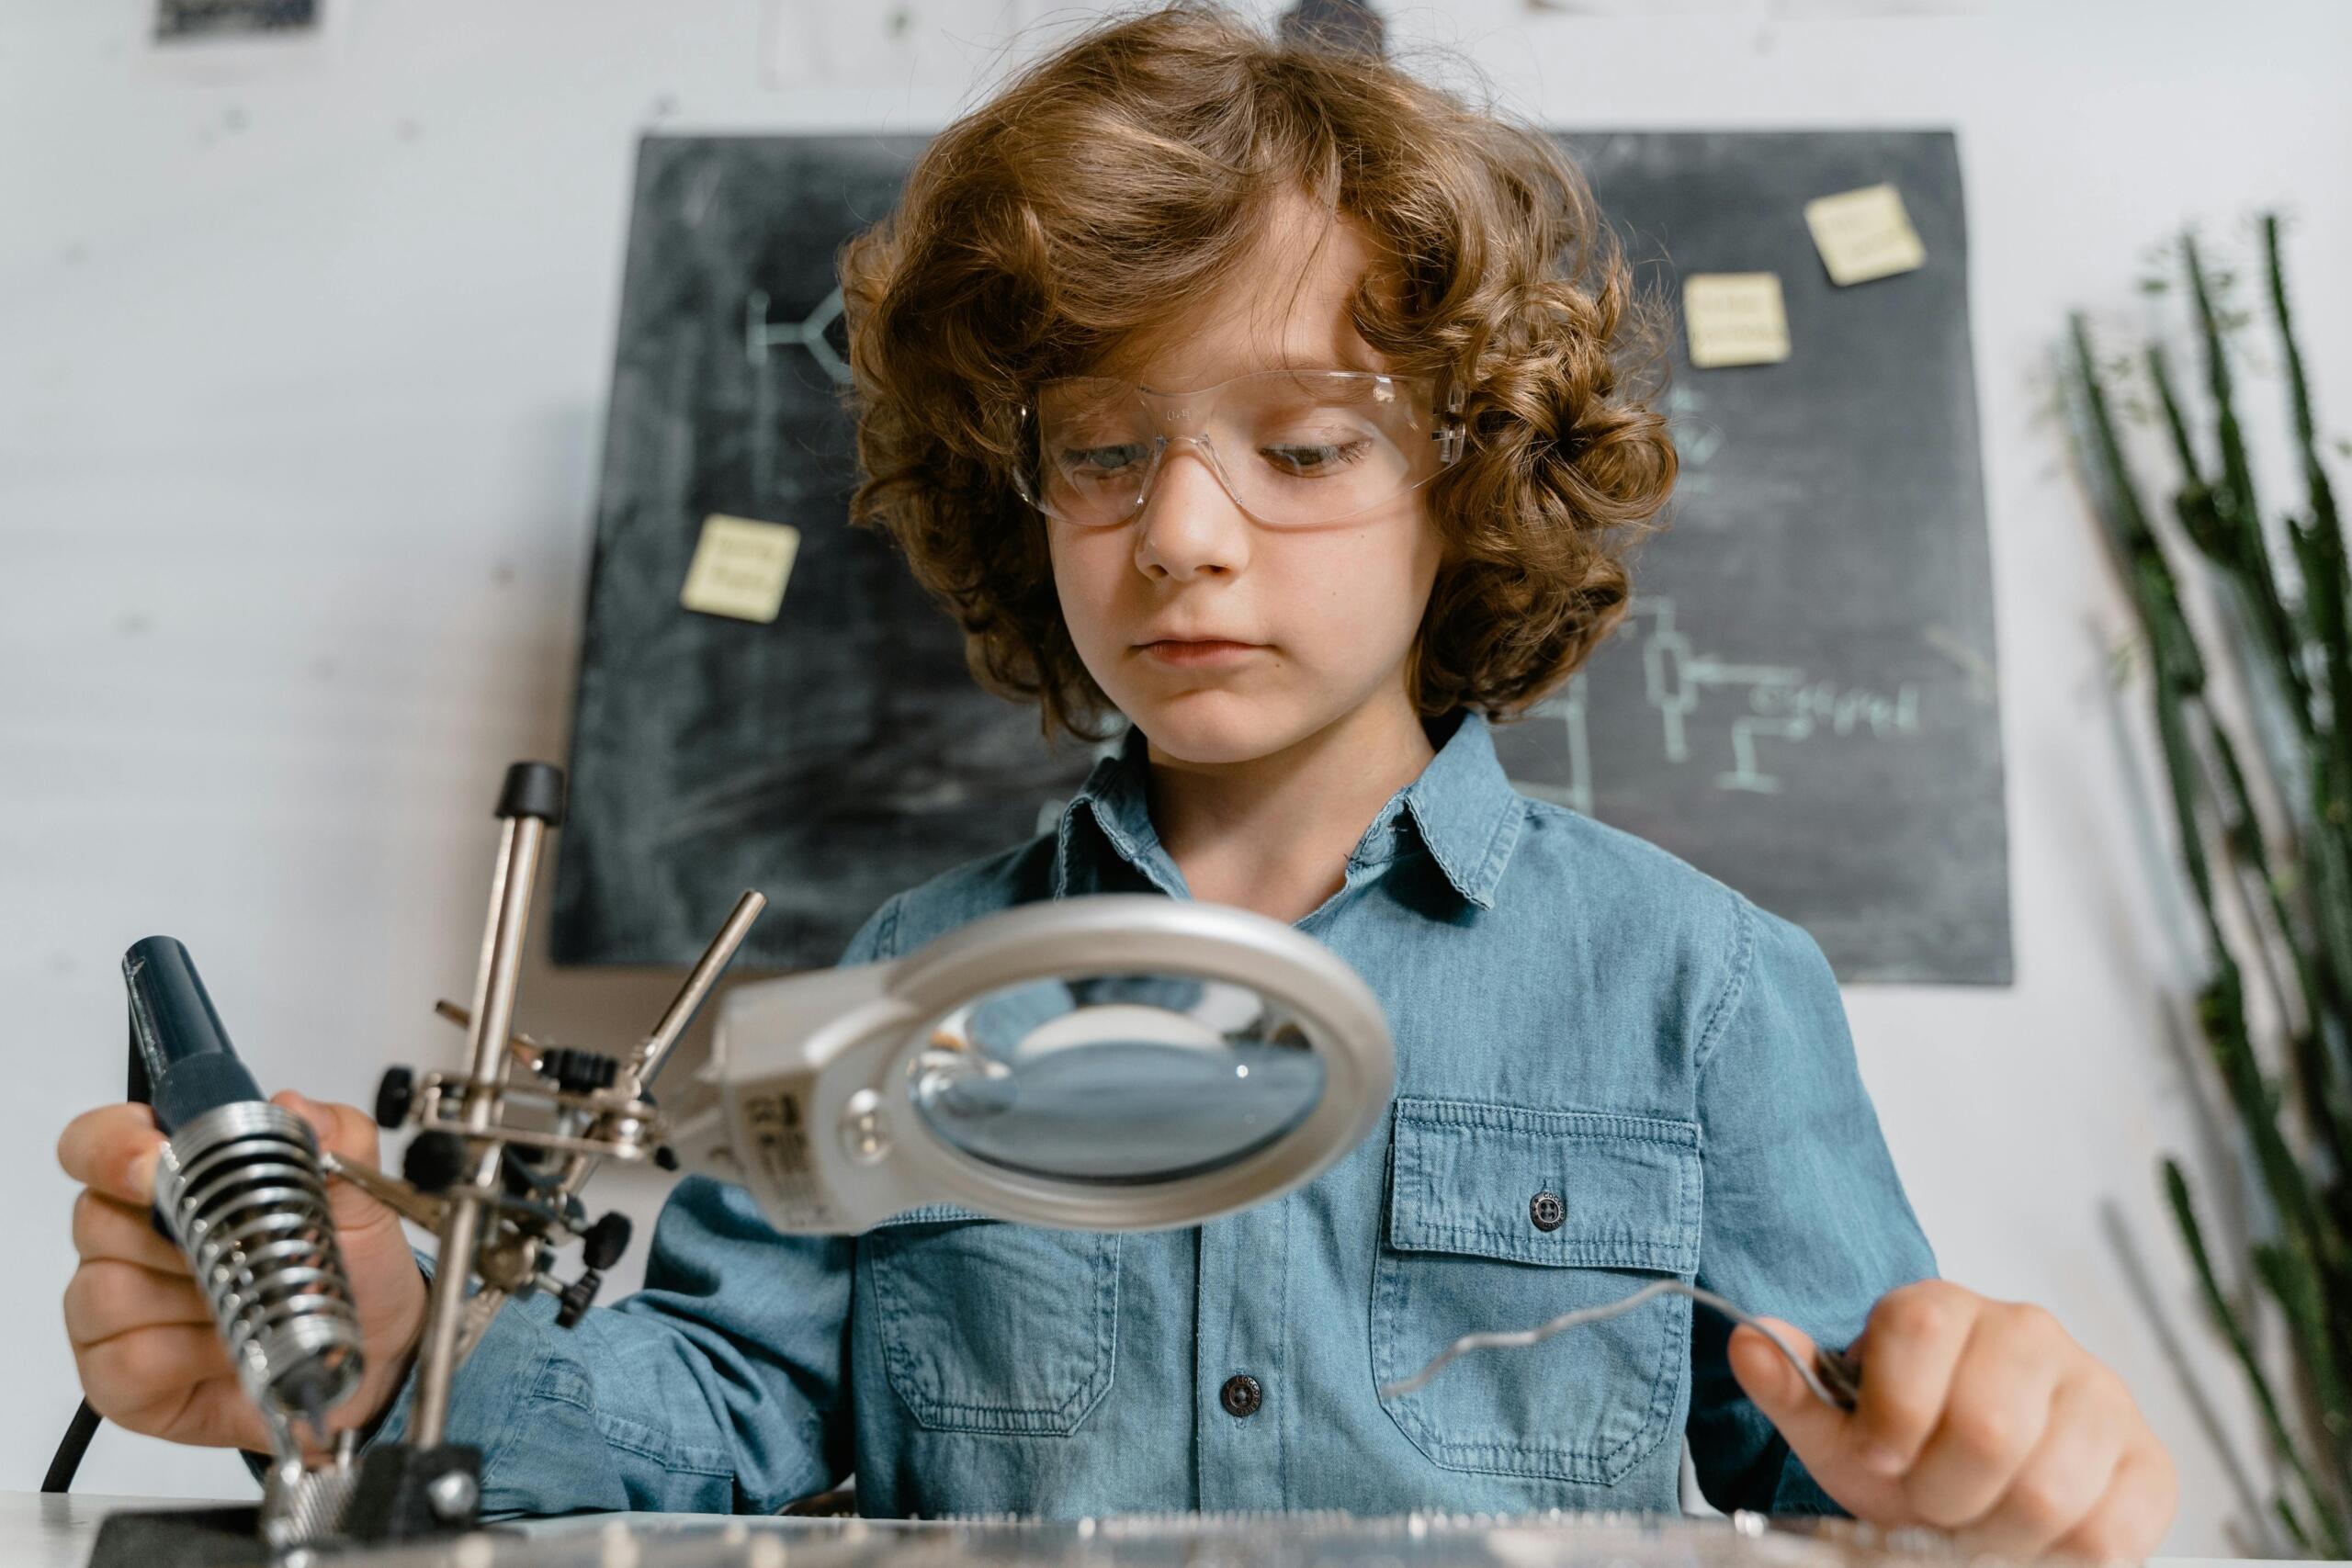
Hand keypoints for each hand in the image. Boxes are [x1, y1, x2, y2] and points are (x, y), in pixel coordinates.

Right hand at [58, 1092, 428, 1454]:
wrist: (372, 1353)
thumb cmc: (349, 1266)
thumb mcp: (362, 1193)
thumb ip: (339, 1137)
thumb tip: (294, 1106)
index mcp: (170, 1176)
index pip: (95, 1143)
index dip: (112, 1148)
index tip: (158, 1161)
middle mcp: (125, 1238)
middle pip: (96, 1219)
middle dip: (175, 1237)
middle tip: (246, 1249)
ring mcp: (111, 1309)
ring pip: (106, 1291)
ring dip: (192, 1300)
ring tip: (252, 1302)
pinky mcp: (116, 1377)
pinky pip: (124, 1360)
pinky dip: (185, 1357)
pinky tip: (229, 1351)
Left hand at [1728, 1279, 2175, 1558]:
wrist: (1982, 1483)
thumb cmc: (1906, 1449)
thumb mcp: (1838, 1428)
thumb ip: (1792, 1390)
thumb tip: (1748, 1343)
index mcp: (1943, 1309)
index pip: (1917, 1337)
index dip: (1892, 1421)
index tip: (1882, 1460)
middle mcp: (2028, 1332)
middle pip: (1988, 1428)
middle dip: (1944, 1494)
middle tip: (1932, 1505)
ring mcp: (2098, 1391)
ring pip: (2049, 1489)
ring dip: (1998, 1534)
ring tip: (1976, 1523)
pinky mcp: (2147, 1459)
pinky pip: (2111, 1529)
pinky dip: (2058, 1557)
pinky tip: (2030, 1538)